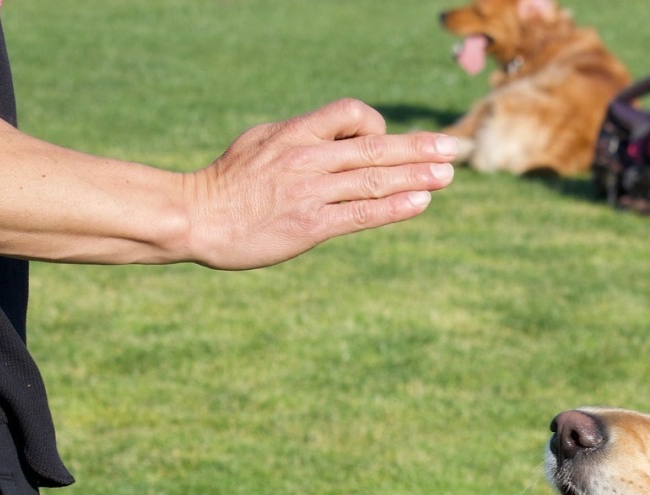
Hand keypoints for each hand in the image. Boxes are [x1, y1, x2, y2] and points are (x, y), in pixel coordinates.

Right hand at [180, 98, 457, 269]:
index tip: (388, 141)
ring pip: (374, 179)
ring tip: (448, 174)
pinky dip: (395, 207)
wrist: (195, 217)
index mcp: (294, 133)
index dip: (376, 124)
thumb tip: (333, 138)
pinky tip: (420, 203)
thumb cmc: (226, 183)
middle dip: (419, 147)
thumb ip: (299, 139)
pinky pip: (361, 214)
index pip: (350, 113)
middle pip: (374, 147)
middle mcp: (306, 158)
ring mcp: (310, 192)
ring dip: (417, 176)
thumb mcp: (260, 143)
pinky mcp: (310, 226)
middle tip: (454, 148)